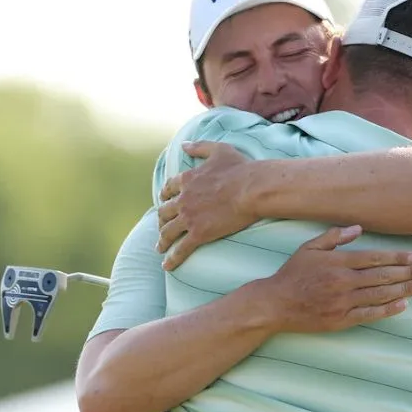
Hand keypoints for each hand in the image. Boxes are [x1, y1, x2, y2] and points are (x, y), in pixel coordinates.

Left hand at [157, 141, 256, 269]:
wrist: (252, 189)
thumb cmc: (240, 168)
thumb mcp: (219, 150)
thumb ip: (199, 147)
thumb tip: (184, 145)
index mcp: (188, 180)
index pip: (169, 189)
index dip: (165, 196)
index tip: (164, 202)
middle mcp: (184, 199)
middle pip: (165, 212)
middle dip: (161, 221)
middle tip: (161, 228)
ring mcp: (190, 218)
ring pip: (169, 232)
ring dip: (162, 241)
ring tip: (160, 249)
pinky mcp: (199, 233)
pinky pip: (181, 249)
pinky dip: (172, 258)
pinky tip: (167, 266)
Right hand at [260, 224, 411, 333]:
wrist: (275, 303)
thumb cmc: (292, 273)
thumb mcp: (309, 248)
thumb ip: (333, 237)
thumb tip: (358, 228)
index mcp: (338, 263)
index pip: (375, 258)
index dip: (398, 258)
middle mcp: (343, 282)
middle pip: (383, 276)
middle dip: (409, 273)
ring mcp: (342, 302)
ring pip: (380, 295)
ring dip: (405, 290)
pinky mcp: (340, 320)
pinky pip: (368, 314)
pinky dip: (387, 310)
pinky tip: (403, 305)